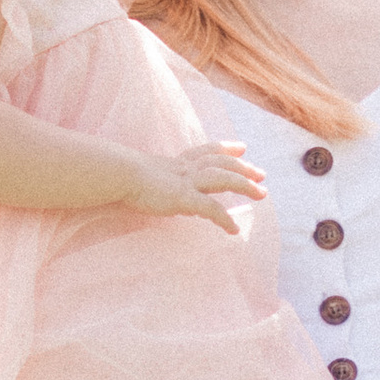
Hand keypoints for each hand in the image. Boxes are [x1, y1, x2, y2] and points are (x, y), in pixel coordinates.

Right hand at [129, 142, 266, 233]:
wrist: (118, 173)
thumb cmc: (122, 174)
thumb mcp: (145, 176)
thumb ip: (160, 182)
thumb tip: (164, 193)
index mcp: (177, 163)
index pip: (208, 151)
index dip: (226, 149)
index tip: (242, 149)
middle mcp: (186, 169)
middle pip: (222, 163)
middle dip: (244, 168)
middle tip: (261, 174)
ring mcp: (187, 182)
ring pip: (224, 179)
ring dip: (245, 185)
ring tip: (261, 194)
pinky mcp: (184, 198)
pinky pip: (211, 209)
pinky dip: (224, 219)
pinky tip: (234, 230)